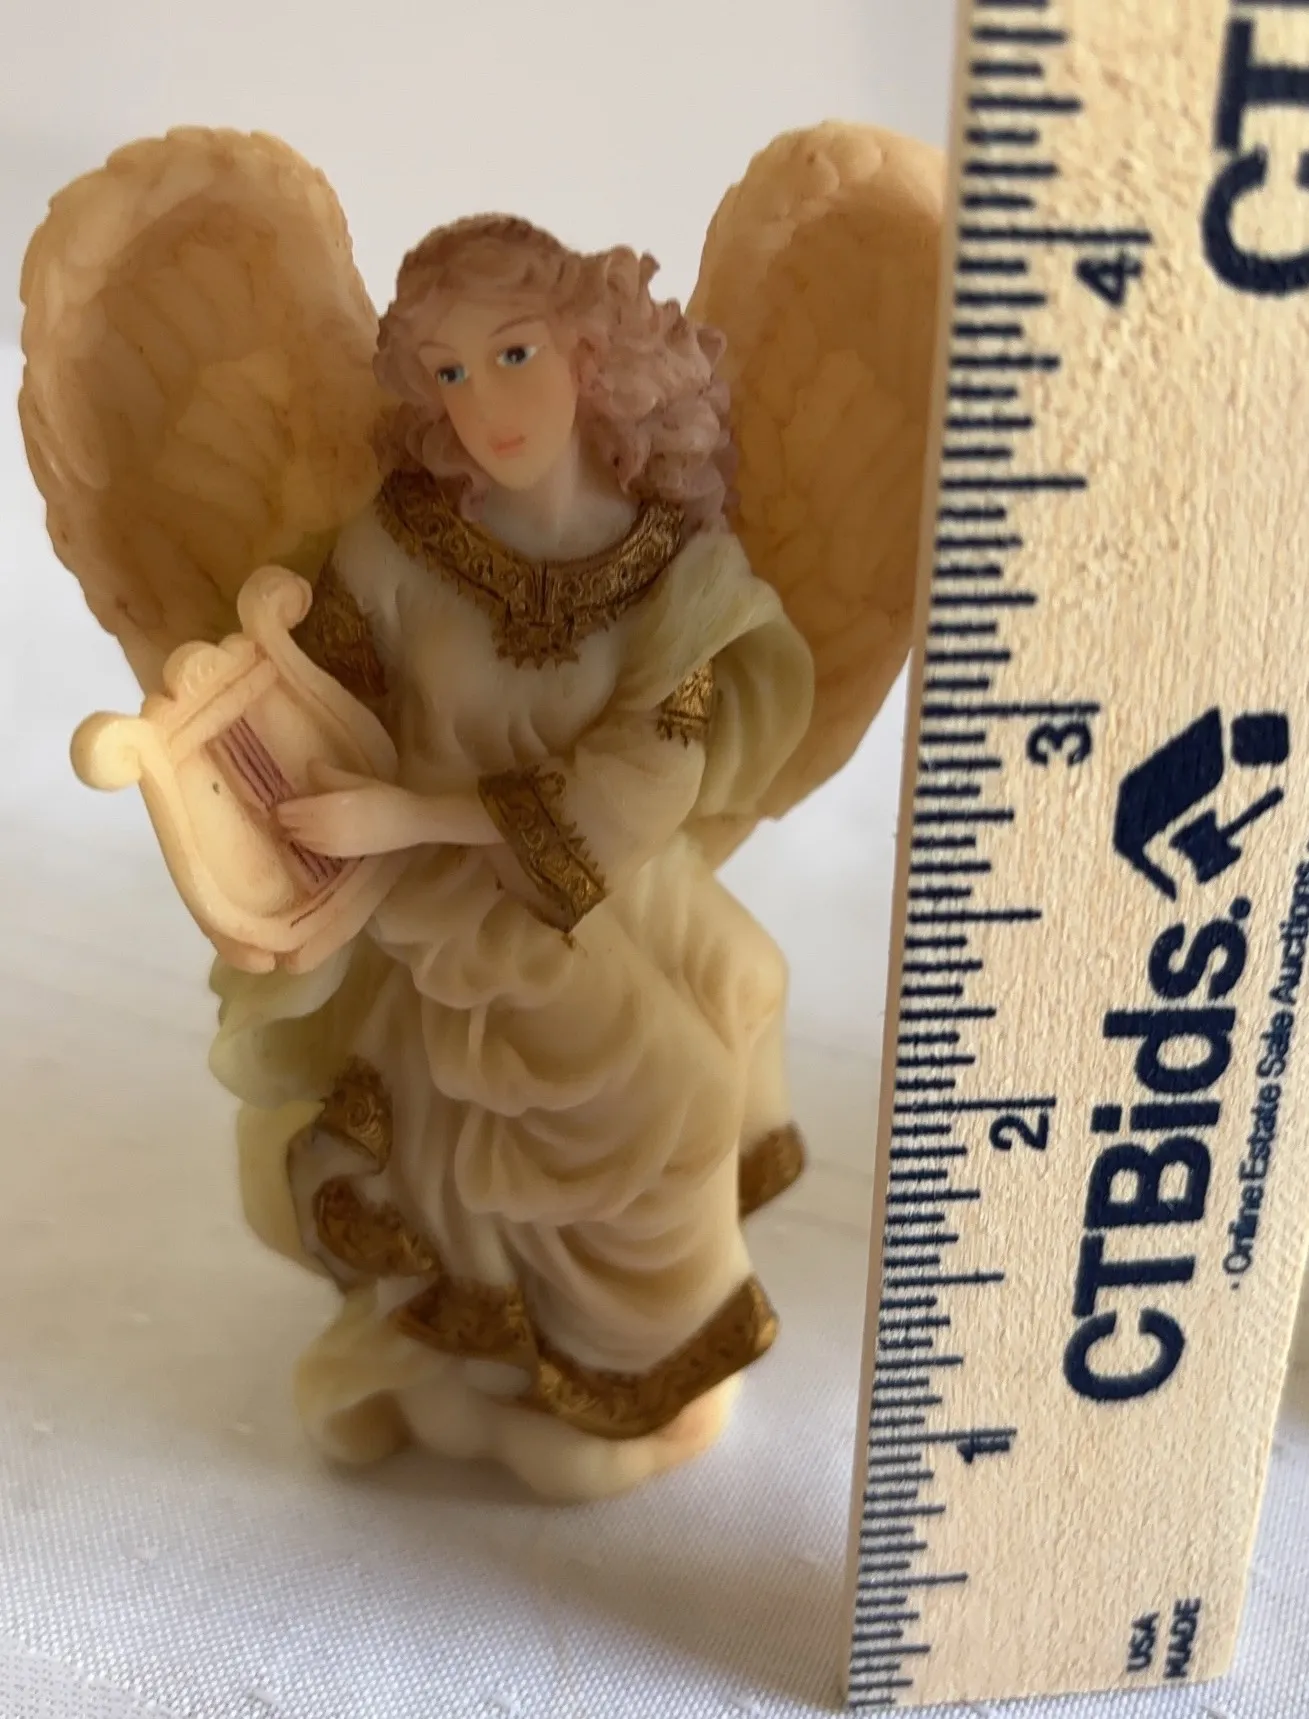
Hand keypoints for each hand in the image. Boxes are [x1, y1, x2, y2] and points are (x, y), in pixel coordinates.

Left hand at [277, 763, 423, 858]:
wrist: (409, 823)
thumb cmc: (383, 796)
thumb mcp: (355, 780)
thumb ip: (328, 775)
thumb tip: (308, 766)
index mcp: (326, 808)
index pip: (290, 811)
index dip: (280, 807)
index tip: (277, 800)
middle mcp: (324, 830)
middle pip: (292, 827)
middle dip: (284, 820)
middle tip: (281, 810)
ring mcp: (332, 846)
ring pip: (301, 840)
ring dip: (294, 831)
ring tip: (292, 822)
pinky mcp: (340, 855)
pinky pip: (313, 849)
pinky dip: (306, 841)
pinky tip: (309, 834)